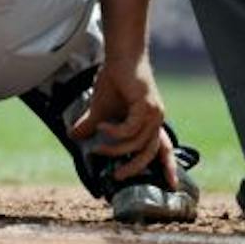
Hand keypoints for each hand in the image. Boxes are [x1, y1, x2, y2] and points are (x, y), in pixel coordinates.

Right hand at [71, 55, 173, 185]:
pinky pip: (131, 128)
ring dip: (116, 148)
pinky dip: (116, 132)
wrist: (120, 57)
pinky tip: (102, 127)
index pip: (162, 149)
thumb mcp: (100, 109)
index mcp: (149, 122)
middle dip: (135, 167)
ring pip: (137, 143)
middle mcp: (155, 120)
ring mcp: (153, 114)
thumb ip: (91, 125)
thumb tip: (72, 136)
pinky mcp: (146, 105)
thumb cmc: (113, 80)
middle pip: (150, 152)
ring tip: (99, 148)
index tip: (172, 186)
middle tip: (118, 176)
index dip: (167, 167)